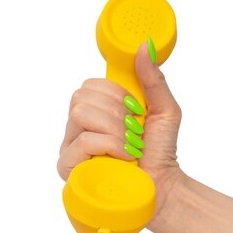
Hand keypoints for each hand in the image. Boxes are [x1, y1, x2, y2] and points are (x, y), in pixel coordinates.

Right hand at [58, 42, 184, 226]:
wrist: (164, 186)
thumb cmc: (161, 152)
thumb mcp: (164, 109)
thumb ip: (152, 78)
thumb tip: (143, 46)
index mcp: (93, 113)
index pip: (88, 86)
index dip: (114, 93)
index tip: (134, 110)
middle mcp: (76, 130)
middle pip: (80, 98)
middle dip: (116, 113)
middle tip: (134, 132)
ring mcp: (69, 150)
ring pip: (80, 116)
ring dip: (115, 130)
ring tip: (130, 146)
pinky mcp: (68, 169)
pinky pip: (83, 142)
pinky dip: (110, 146)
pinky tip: (124, 158)